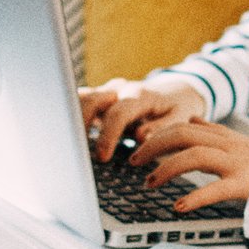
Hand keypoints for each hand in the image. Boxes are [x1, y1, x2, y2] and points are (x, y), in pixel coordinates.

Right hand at [78, 77, 206, 161]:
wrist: (175, 92)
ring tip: (70, 146)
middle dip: (82, 124)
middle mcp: (119, 90)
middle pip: (92, 99)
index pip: (118, 113)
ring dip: (72, 119)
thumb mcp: (179, 119)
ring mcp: (106, 92)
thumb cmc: (177, 108)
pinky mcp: (98, 99)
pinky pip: (79, 102)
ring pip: (80, 97)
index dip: (108, 136)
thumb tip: (141, 137)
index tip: (102, 157)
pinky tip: (69, 138)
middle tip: (79, 152)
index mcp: (140, 96)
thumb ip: (161, 128)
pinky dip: (71, 117)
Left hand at [131, 118, 248, 211]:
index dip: (157, 132)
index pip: (185, 124)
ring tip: (149, 182)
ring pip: (194, 154)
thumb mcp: (246, 143)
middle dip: (152, 145)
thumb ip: (218, 134)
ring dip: (166, 167)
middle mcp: (231, 145)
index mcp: (228, 136)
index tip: (137, 143)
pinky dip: (194, 196)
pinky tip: (180, 206)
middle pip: (182, 133)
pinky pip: (217, 187)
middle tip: (132, 160)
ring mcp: (240, 163)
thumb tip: (193, 123)